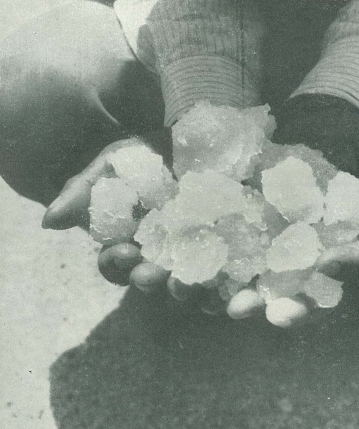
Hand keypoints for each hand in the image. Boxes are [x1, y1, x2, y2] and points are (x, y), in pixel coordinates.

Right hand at [40, 132, 265, 318]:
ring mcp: (200, 258)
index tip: (125, 251)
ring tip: (192, 282)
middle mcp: (164, 256)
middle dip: (152, 280)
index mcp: (133, 243)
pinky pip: (233, 281)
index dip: (118, 264)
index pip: (118, 265)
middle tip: (156, 274)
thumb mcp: (115, 163)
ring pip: (192, 288)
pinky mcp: (234, 254)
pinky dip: (234, 293)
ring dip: (190, 292)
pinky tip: (237, 293)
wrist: (199, 135)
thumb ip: (85, 191)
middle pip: (154, 281)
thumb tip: (49, 222)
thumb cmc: (151, 152)